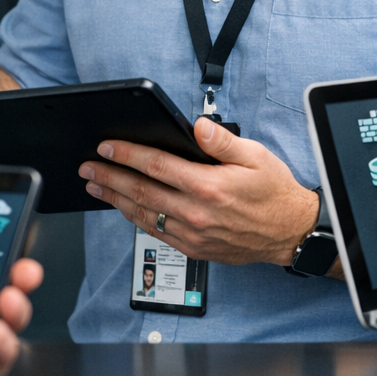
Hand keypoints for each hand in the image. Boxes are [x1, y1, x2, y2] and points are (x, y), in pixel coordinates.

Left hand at [79, 117, 319, 264]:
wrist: (289, 233)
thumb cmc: (275, 192)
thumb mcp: (256, 156)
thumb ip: (222, 141)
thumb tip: (197, 126)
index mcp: (209, 186)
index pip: (157, 166)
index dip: (127, 155)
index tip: (106, 147)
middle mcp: (196, 213)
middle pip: (141, 192)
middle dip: (109, 176)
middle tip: (87, 167)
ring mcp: (193, 234)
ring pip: (144, 215)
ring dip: (115, 199)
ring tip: (96, 186)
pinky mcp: (194, 249)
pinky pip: (157, 233)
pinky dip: (136, 219)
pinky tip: (125, 208)